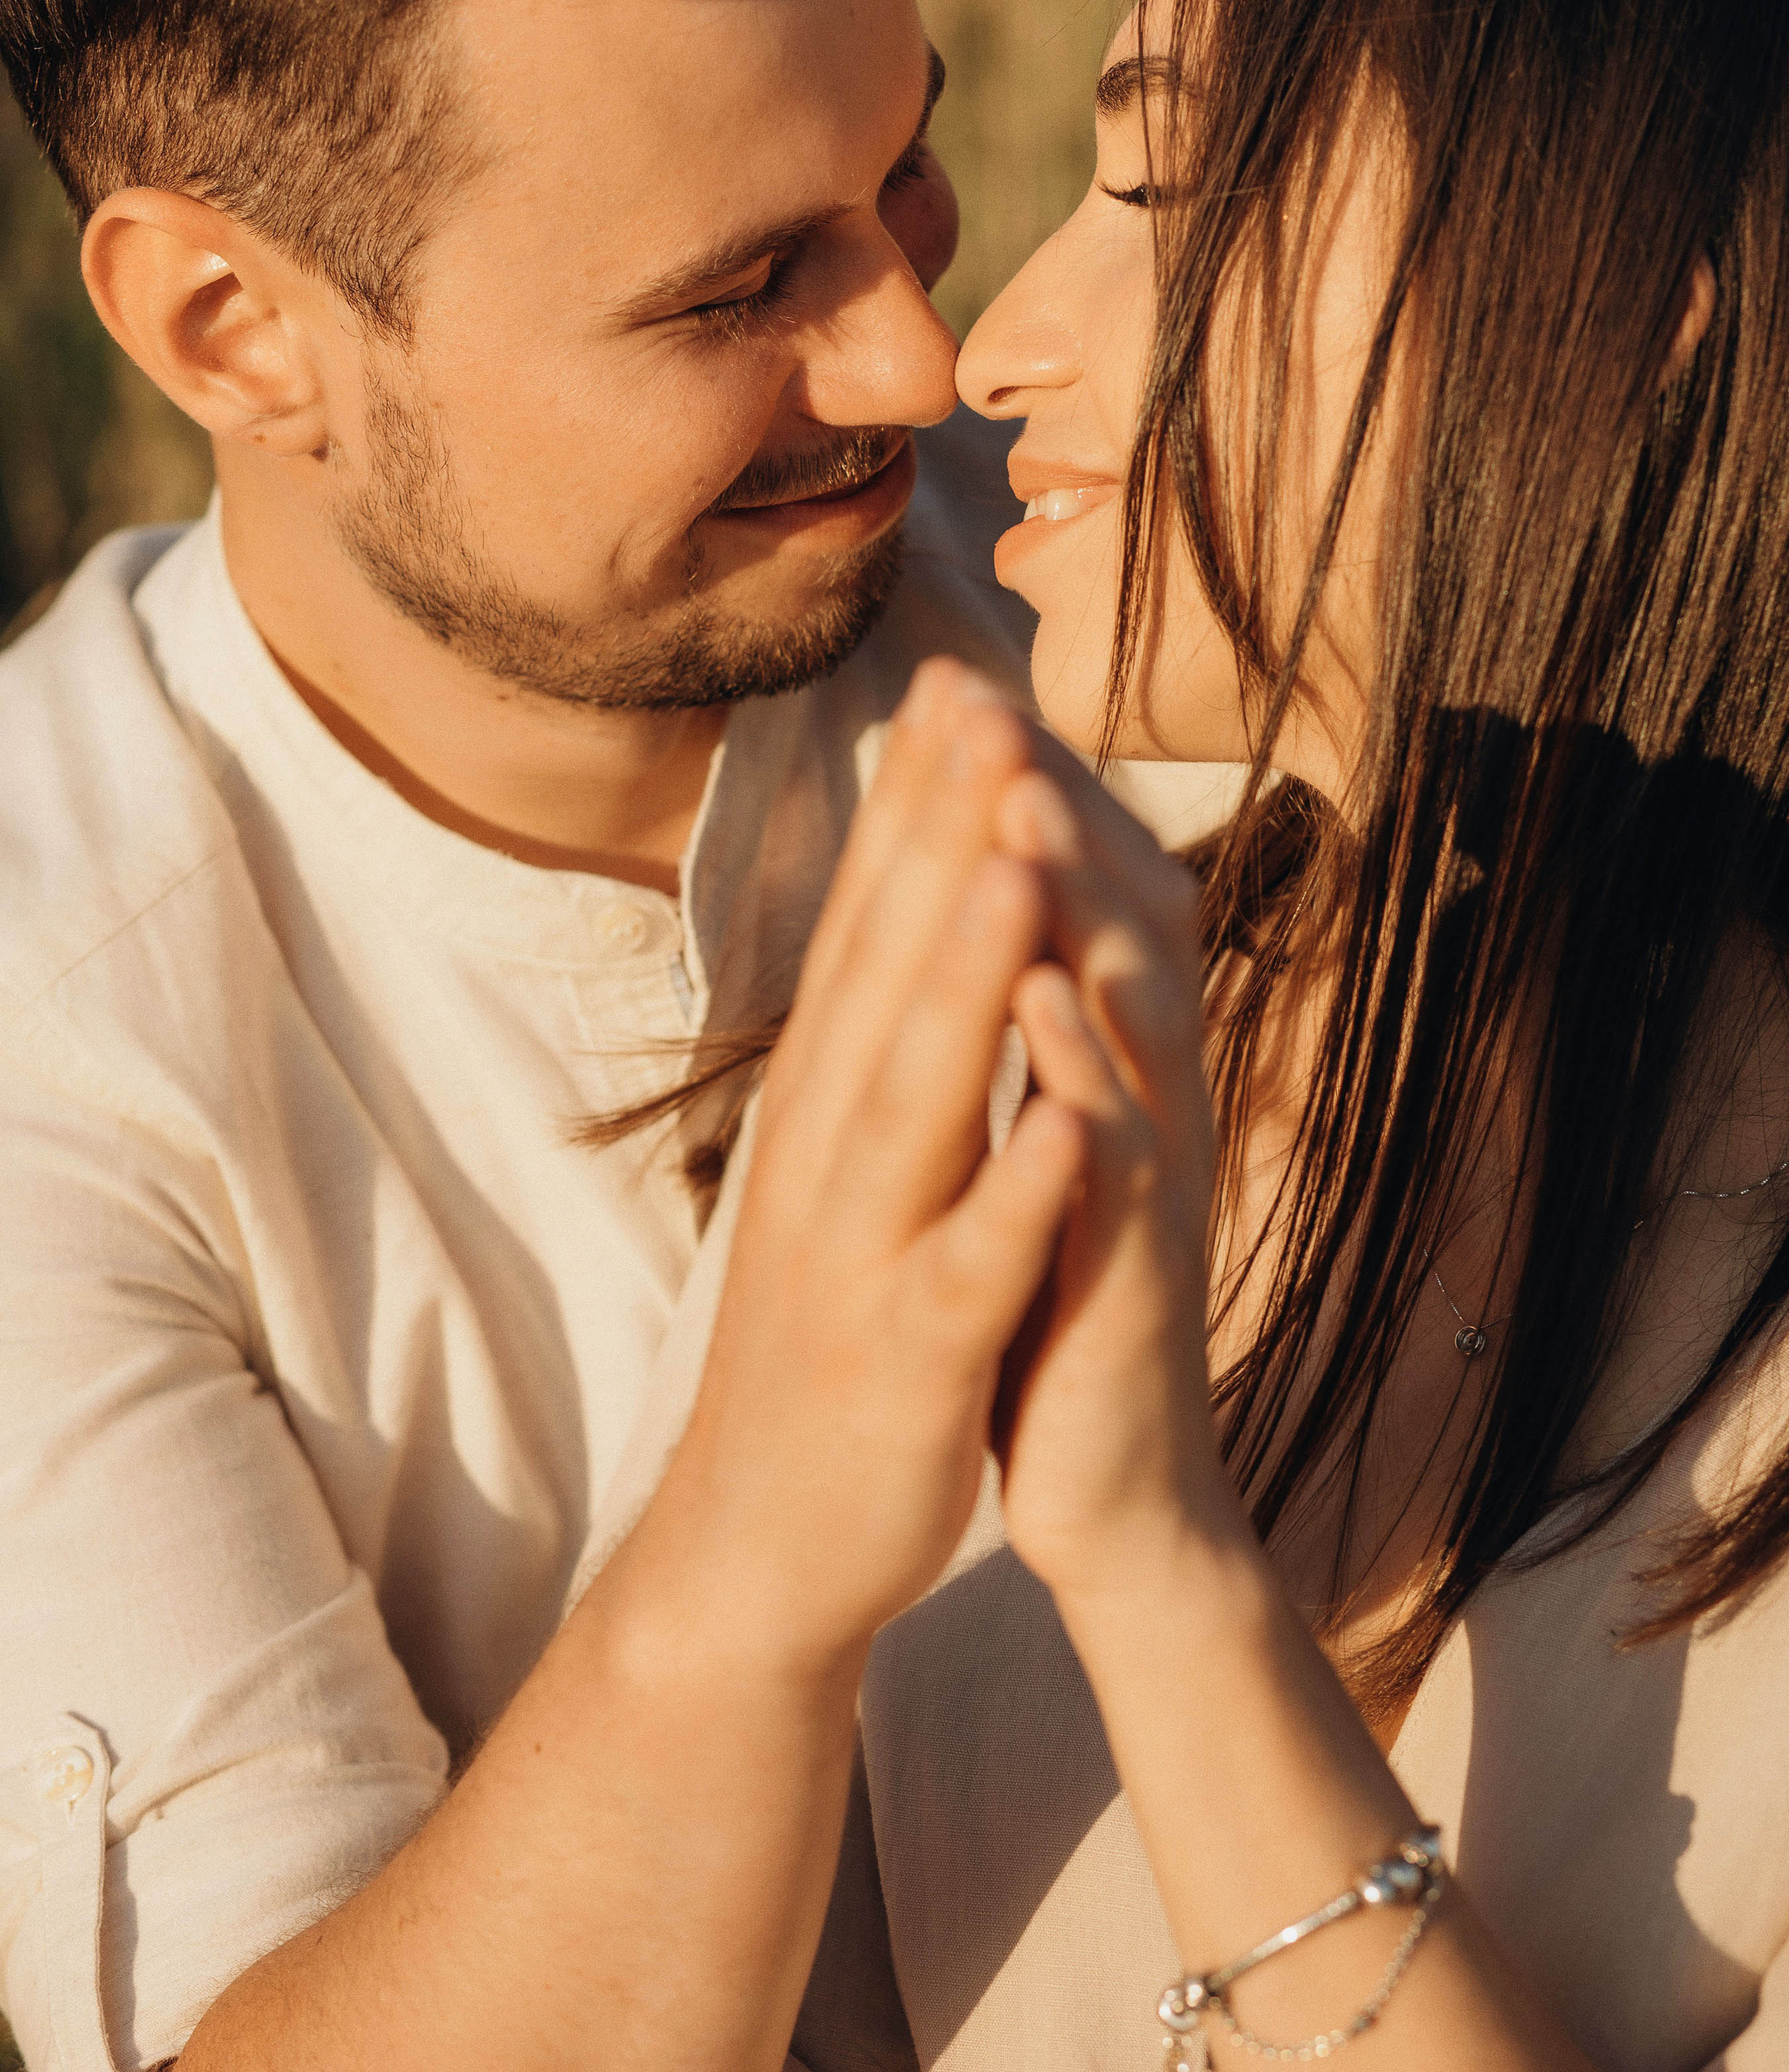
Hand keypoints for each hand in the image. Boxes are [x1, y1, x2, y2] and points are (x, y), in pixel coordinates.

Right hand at [649, 660, 1094, 1676]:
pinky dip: (1012, 1198)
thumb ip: (880, 1042)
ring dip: (958, 981)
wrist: (760, 1536)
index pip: (871, 924)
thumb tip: (917, 912)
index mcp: (830, 1100)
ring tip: (1010, 863)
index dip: (913, 802)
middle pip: (885, 973)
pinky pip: (967, 1270)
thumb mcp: (847, 1164)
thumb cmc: (829, 1324)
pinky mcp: (907, 1358)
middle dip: (934, 836)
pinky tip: (1063, 1130)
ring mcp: (861, 1252)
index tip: (958, 680)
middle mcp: (830, 1151)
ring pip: (915, 1100)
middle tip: (976, 700)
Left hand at [988, 743, 1230, 1600]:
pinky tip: (1044, 1010)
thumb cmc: (1061, 1293)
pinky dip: (1084, 1084)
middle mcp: (1146, 1101)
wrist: (1112, 1485)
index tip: (960, 682)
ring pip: (1130, 1019)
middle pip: (1118, 924)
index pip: (1080, 899)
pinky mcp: (1138, 1278)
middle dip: (1055, 806)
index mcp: (1109, 1066)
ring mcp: (1152, 1184)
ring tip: (1022, 804)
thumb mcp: (1044, 1141)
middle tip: (993, 693)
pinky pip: (1120, 1166)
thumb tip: (1000, 902)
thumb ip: (1037, 1024)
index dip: (1029, 791)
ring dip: (1080, 909)